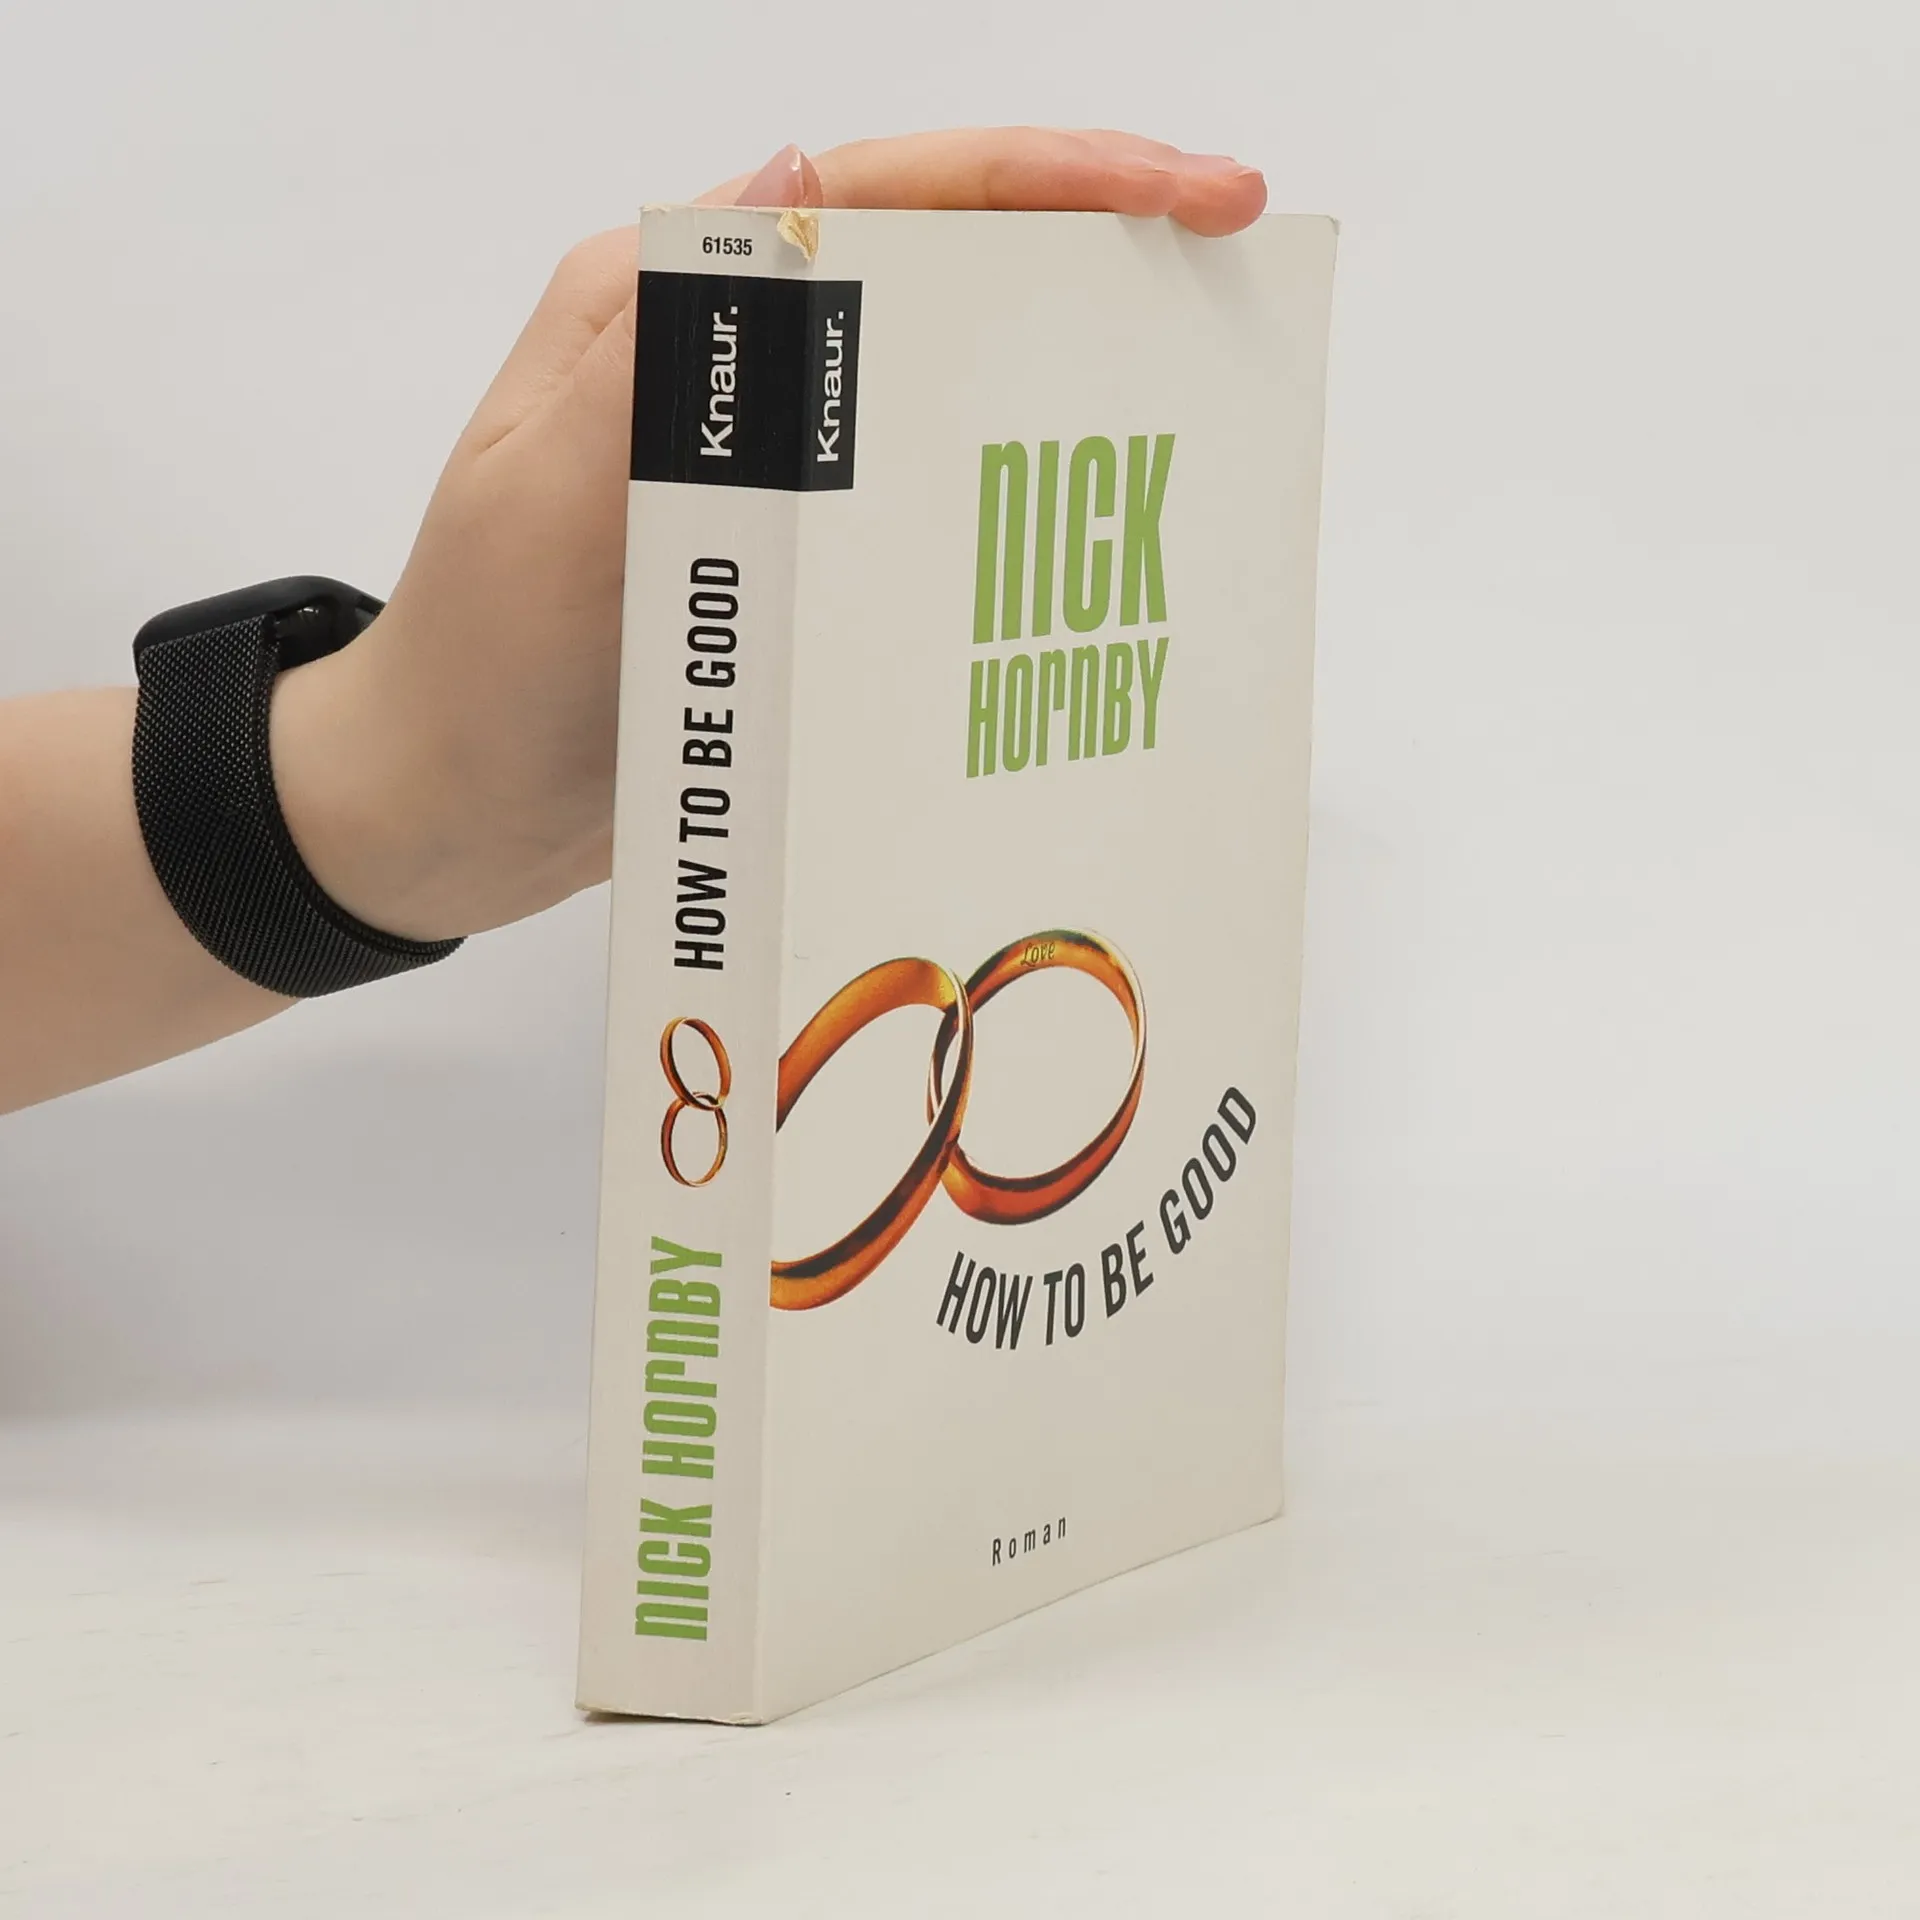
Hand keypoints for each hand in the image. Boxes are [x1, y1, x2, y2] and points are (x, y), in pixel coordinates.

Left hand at [272, 130, 1267, 940]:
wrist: (444, 814)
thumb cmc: (479, 658)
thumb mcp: (546, 487)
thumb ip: (662, 340)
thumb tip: (805, 166)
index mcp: (672, 310)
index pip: (885, 195)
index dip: (1047, 177)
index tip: (1188, 192)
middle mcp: (734, 377)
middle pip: (941, 279)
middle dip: (1091, 262)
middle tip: (1229, 283)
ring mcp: (769, 477)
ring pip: (946, 396)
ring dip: (1066, 393)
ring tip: (1193, 408)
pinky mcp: (793, 572)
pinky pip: (922, 516)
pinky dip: (1009, 517)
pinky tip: (1086, 551)